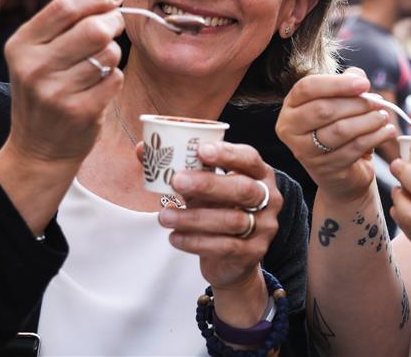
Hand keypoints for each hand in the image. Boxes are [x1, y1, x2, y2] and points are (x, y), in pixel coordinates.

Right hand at [3, 0, 123, 165]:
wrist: (38, 148)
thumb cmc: (44, 89)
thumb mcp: (39, 49)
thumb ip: (61, 11)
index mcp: (21, 44)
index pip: (65, 7)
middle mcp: (33, 67)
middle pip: (93, 28)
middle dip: (113, 21)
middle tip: (115, 24)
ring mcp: (55, 92)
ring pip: (109, 53)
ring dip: (113, 53)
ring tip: (100, 62)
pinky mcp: (79, 112)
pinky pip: (115, 79)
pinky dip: (114, 77)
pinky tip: (100, 85)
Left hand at [154, 141, 281, 326]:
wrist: (232, 260)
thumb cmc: (217, 212)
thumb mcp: (202, 190)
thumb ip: (179, 169)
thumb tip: (142, 149)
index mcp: (260, 175)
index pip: (249, 158)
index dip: (228, 153)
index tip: (200, 150)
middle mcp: (269, 199)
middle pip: (243, 189)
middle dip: (208, 184)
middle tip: (176, 181)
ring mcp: (264, 228)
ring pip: (231, 220)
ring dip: (193, 218)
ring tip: (164, 216)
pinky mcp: (253, 253)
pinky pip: (224, 246)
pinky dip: (196, 241)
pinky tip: (174, 238)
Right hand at [276, 68, 397, 201]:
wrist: (340, 172)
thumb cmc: (337, 128)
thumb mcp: (338, 102)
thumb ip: (345, 83)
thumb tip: (358, 78)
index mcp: (291, 107)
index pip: (307, 88)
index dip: (337, 83)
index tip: (364, 84)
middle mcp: (290, 129)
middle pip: (324, 109)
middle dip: (356, 104)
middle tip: (378, 102)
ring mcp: (305, 152)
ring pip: (340, 130)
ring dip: (368, 121)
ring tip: (383, 116)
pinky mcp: (325, 169)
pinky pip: (353, 148)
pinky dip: (374, 137)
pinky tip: (386, 131)